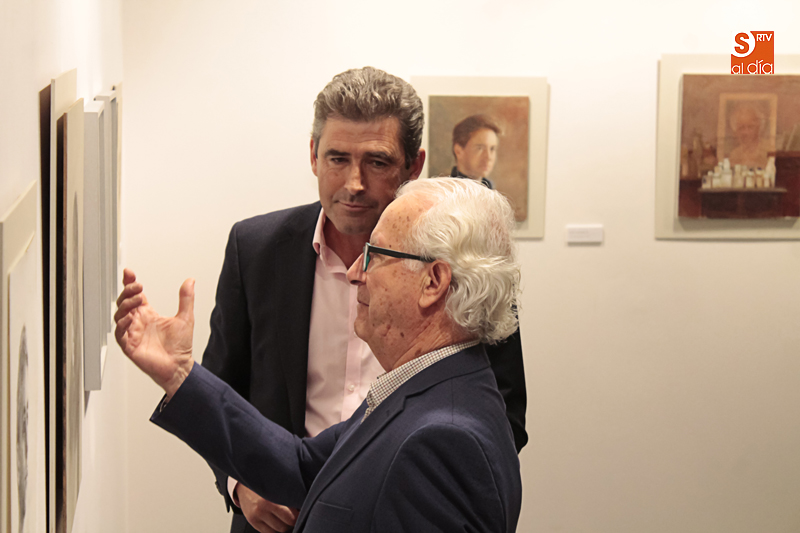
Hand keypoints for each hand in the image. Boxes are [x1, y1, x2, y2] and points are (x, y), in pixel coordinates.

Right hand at [114, 268, 194, 396]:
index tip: (129, 273)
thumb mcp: (186, 317)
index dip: (130, 284)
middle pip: (125, 303)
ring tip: (137, 299)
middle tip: (137, 286)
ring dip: (125, 305)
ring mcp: (132, 334)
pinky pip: (119, 334)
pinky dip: (121, 324)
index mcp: (148, 315)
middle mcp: (138, 323)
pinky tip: (128, 318)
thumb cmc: (180, 346)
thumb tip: (190, 281)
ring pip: (119, 315)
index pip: (135, 296)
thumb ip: (186, 299)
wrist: (180, 367)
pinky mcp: (129, 346)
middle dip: (128, 292)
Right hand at [236, 484, 298, 532]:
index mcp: (271, 496)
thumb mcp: (278, 483)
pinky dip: (274, 529)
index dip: (299, 515)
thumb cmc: (266, 480)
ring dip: (284, 526)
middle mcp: (262, 507)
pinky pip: (267, 532)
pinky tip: (276, 521)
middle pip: (285, 525)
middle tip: (295, 515)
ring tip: (286, 518)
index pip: (291, 516)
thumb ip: (289, 493)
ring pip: (277, 530)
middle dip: (292, 521)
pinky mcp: (252, 521)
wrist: (246, 479)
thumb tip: (301, 505)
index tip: (301, 511)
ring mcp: (256, 515)